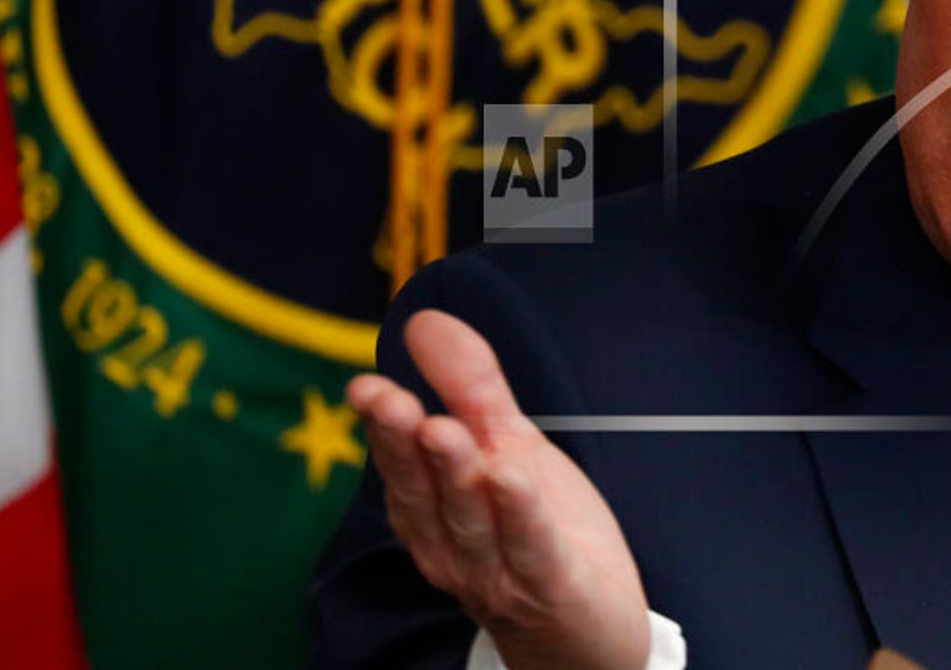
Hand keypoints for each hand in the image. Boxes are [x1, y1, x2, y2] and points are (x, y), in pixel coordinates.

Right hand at [347, 309, 650, 669]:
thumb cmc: (538, 534)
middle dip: (404, 445)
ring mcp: (496, 570)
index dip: (383, 426)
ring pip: (470, 518)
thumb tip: (423, 319)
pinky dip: (519, 514)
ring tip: (442, 430)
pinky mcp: (547, 586)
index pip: (403, 461)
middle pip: (424, 489)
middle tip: (391, 401)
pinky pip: (529, 548)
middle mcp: (452, 543)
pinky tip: (510, 478)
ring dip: (454, 474)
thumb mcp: (508, 447)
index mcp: (436, 506)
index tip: (365, 386)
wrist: (585, 630)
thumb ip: (470, 387)